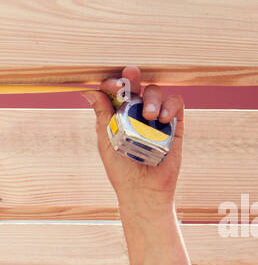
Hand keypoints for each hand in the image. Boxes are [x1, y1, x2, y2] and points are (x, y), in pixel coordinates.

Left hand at [82, 65, 183, 211]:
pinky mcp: (174, 124)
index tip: (112, 84)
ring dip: (152, 98)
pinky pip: (175, 104)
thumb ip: (102, 115)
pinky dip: (170, 106)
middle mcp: (137, 112)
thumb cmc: (121, 169)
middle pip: (137, 86)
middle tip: (130, 74)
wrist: (143, 190)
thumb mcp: (106, 141)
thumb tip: (89, 91)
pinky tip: (162, 118)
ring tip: (148, 116)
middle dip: (133, 77)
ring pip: (155, 92)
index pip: (116, 92)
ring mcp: (156, 117)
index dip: (113, 84)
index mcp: (118, 115)